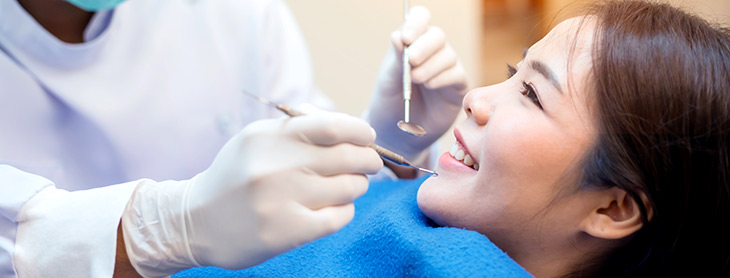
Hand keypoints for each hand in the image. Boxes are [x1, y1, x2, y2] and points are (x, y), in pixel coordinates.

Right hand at [121, 112, 382, 275]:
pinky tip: (335, 207)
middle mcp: (275, 166)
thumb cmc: (237, 176)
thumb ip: (298, 128)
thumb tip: (352, 128)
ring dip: (358, 186)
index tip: (368, 137)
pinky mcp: (287, 232)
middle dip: (368, 159)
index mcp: (269, 137)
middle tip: (371, 164)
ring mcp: (281, 201)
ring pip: (348, 187)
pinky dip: (345, 210)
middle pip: (347, 157)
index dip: (360, 131)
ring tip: (350, 186)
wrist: (196, 222)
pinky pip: (339, 216)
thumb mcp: (257, 140)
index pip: (333, 126)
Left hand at [366, 6, 467, 162]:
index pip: (420, 18)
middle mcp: (432, 51)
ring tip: (416, 80)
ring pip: (447, 55)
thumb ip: (396, 57)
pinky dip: (441, 78)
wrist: (397, 132)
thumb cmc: (390, 102)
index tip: (405, 38)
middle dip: (424, 46)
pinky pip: (456, 74)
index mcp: (413, 42)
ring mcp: (446, 68)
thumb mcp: (388, 78)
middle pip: (437, 35)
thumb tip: (400, 35)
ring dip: (430, 66)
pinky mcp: (457, 86)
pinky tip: (430, 86)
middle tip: (411, 60)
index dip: (416, 23)